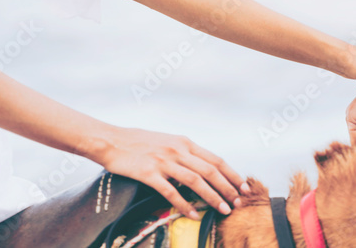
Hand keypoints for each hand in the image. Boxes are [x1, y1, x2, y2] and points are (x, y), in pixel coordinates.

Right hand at [95, 126, 249, 219]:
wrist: (111, 141)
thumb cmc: (139, 143)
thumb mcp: (167, 141)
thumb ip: (185, 152)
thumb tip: (202, 168)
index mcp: (184, 142)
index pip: (215, 159)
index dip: (232, 174)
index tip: (244, 187)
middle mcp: (178, 150)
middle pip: (210, 171)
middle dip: (227, 188)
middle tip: (238, 203)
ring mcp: (164, 161)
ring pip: (195, 181)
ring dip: (212, 197)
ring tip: (222, 210)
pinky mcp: (149, 173)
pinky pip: (171, 192)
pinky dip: (184, 204)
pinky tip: (193, 215)